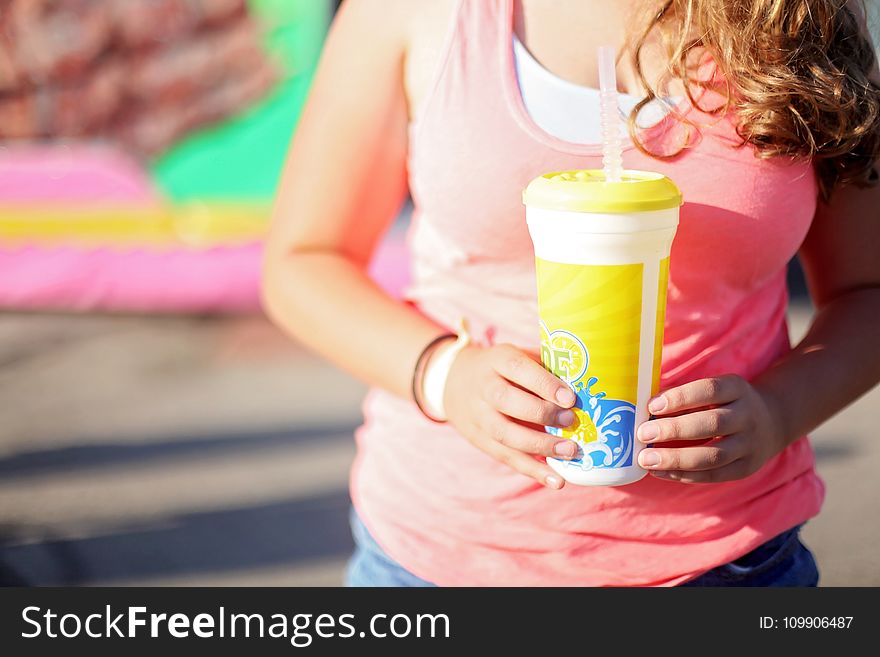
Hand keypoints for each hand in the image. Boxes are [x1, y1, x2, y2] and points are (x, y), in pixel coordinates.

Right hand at [443, 343, 578, 488]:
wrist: (454, 381)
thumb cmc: (503, 368)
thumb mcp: (518, 355)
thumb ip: (546, 366)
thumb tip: (587, 381)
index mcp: (497, 360)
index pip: (517, 368)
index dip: (543, 383)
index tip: (570, 398)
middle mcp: (484, 387)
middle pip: (506, 401)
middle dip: (541, 413)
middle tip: (571, 420)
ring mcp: (479, 416)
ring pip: (504, 434)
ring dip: (539, 446)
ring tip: (570, 452)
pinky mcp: (480, 440)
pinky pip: (506, 457)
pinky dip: (532, 470)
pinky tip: (556, 480)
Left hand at [636, 374, 786, 482]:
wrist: (771, 422)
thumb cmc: (724, 403)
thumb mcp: (716, 390)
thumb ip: (685, 396)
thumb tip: (642, 409)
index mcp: (738, 389)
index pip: (710, 390)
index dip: (680, 398)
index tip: (651, 406)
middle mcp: (748, 416)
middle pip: (712, 424)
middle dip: (674, 430)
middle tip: (643, 434)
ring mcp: (751, 445)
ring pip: (713, 455)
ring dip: (676, 459)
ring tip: (645, 460)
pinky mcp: (746, 468)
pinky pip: (713, 475)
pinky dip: (684, 475)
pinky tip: (660, 472)